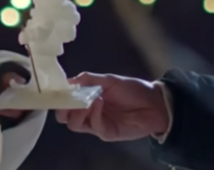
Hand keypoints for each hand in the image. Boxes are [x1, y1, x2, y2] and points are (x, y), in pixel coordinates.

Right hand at [55, 72, 169, 141]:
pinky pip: (93, 126)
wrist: (154, 103)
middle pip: (65, 118)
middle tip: (70, 100)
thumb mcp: (109, 80)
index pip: (65, 103)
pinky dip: (93, 114)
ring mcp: (97, 124)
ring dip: (78, 111)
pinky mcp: (107, 133)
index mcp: (87, 100)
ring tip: (88, 100)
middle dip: (64, 109)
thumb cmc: (133, 89)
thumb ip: (88, 80)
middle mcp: (89, 113)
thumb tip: (68, 81)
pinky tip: (99, 102)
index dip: (60, 99)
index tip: (59, 91)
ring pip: (75, 124)